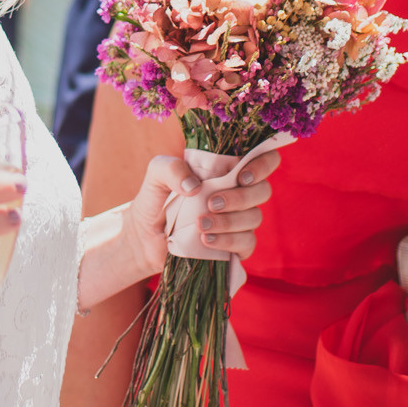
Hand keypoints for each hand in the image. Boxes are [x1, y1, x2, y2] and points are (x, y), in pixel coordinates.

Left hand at [126, 149, 279, 274]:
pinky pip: (247, 243)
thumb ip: (171, 168)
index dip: (263, 164)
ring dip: (229, 221)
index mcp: (227, 169)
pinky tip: (206, 241)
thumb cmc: (155, 199)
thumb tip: (195, 186)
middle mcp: (239, 193)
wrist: (143, 237)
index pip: (264, 160)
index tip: (241, 176)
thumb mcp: (156, 174)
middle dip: (241, 197)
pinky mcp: (234, 247)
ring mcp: (239, 221)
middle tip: (211, 203)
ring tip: (199, 225)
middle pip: (263, 191)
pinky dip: (229, 241)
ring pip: (254, 218)